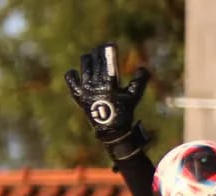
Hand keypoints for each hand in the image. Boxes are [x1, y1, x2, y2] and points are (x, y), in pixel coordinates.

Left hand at [65, 42, 150, 160]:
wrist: (111, 130)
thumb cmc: (124, 112)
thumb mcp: (134, 96)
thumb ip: (140, 81)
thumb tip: (143, 68)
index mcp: (108, 84)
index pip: (107, 62)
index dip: (108, 51)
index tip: (110, 45)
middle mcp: (95, 85)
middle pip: (95, 62)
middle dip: (99, 53)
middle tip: (101, 50)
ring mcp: (86, 90)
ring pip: (84, 67)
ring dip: (88, 59)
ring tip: (91, 57)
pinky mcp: (79, 96)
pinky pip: (72, 80)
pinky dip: (73, 74)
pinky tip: (76, 72)